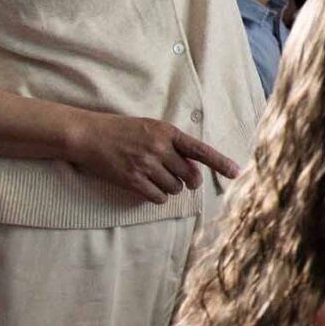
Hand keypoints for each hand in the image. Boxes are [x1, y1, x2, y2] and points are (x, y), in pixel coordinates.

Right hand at [65, 108, 240, 203]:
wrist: (88, 135)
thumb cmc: (121, 130)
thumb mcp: (150, 127)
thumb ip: (173, 145)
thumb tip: (193, 170)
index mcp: (166, 132)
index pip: (200, 150)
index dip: (220, 163)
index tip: (235, 172)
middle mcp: (159, 148)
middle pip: (189, 175)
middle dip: (188, 180)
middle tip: (179, 178)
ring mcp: (145, 165)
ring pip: (174, 188)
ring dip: (170, 188)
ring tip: (156, 177)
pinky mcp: (132, 180)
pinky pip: (157, 197)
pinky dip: (157, 197)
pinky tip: (149, 188)